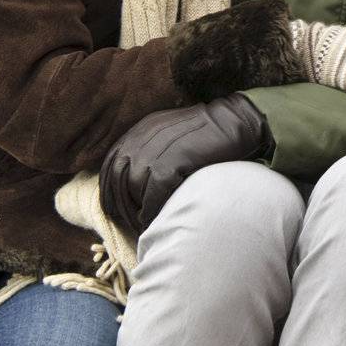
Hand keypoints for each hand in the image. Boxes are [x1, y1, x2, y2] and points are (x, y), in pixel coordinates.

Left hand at [99, 94, 268, 238]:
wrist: (235, 121)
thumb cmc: (208, 133)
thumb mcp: (171, 134)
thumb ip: (151, 149)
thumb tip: (136, 179)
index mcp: (139, 131)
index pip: (110, 167)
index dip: (111, 192)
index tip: (120, 210)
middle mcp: (141, 138)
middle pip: (116, 180)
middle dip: (121, 205)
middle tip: (132, 223)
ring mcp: (155, 150)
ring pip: (132, 189)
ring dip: (137, 211)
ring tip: (146, 224)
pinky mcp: (171, 162)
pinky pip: (153, 194)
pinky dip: (153, 210)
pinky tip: (158, 219)